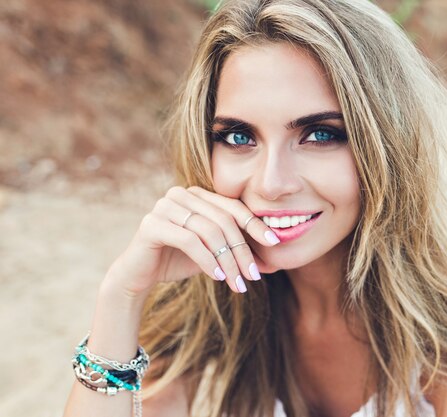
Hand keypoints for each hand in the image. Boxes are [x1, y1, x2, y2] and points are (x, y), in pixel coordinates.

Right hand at [104, 186, 279, 297]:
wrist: (139, 275)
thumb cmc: (179, 261)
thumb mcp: (213, 253)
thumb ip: (235, 249)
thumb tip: (270, 259)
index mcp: (197, 194)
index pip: (233, 207)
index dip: (255, 225)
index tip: (274, 243)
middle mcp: (181, 194)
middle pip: (224, 221)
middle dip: (242, 250)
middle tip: (252, 276)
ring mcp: (164, 205)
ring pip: (209, 231)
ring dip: (227, 260)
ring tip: (237, 283)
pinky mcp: (152, 223)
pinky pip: (190, 240)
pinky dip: (207, 260)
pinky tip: (217, 277)